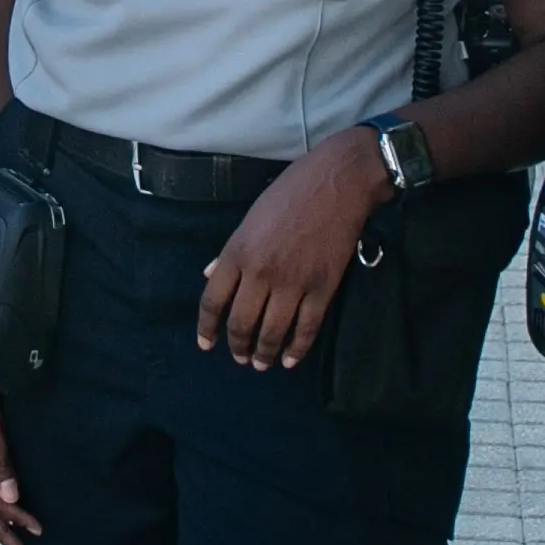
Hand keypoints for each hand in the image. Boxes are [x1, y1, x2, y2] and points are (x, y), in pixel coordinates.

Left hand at [198, 138, 380, 368]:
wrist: (338, 181)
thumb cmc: (290, 192)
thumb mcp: (250, 217)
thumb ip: (230, 252)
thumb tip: (211, 277)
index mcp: (238, 251)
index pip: (213, 300)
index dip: (207, 328)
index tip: (206, 345)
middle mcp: (260, 272)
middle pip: (241, 323)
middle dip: (238, 347)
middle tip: (240, 358)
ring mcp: (293, 282)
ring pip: (272, 331)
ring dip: (264, 353)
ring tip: (262, 364)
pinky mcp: (323, 288)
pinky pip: (306, 328)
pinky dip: (297, 349)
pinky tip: (290, 360)